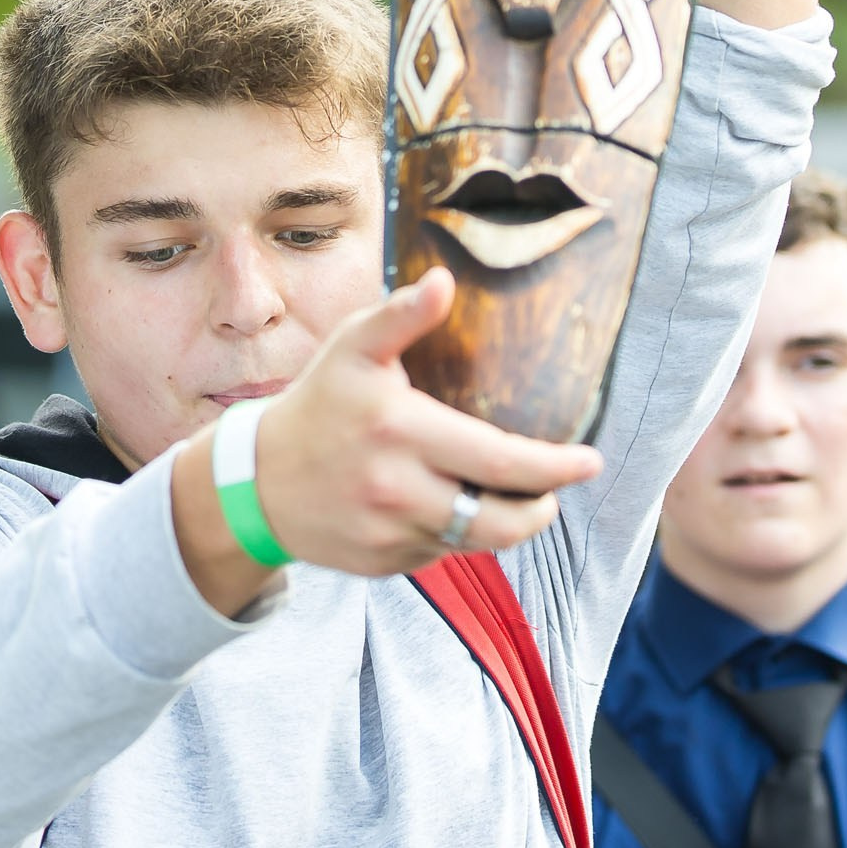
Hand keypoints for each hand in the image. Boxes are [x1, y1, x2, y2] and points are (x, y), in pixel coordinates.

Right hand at [170, 268, 600, 612]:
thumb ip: (400, 316)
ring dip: (506, 524)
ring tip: (518, 500)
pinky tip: (444, 507)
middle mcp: (397, 490)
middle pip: (500, 519)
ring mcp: (388, 534)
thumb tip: (445, 283)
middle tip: (557, 489)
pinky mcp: (381, 564)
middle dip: (542, 506)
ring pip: (474, 541)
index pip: (499, 462)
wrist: (255, 481)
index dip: (555, 467)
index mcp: (400, 431)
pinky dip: (454, 534)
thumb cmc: (318, 403)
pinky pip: (439, 554)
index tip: (590, 461)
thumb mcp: (352, 348)